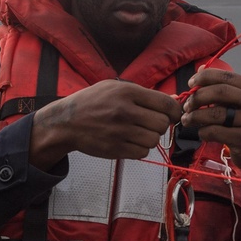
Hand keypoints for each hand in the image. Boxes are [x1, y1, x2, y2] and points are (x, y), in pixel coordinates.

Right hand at [30, 80, 181, 169]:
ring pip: (154, 140)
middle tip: (148, 123)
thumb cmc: (93, 102)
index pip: (166, 104)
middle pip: (162, 124)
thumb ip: (144, 94)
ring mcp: (120, 131)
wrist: (66, 121)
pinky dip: (140, 149)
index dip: (174, 111)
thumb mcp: (116, 88)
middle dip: (159, 125)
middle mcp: (125, 111)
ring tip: (137, 132)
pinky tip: (129, 141)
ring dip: (149, 138)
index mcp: (128, 92)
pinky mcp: (116, 149)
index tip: (172, 115)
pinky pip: (142, 153)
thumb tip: (174, 101)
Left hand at [180, 67, 240, 205]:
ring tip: (188, 120)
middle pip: (220, 92)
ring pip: (215, 113)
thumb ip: (226, 87)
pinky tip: (203, 133)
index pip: (227, 76)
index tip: (191, 83)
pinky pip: (215, 131)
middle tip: (187, 104)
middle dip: (198, 96)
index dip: (205, 77)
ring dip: (195, 116)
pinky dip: (203, 132)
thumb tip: (201, 68)